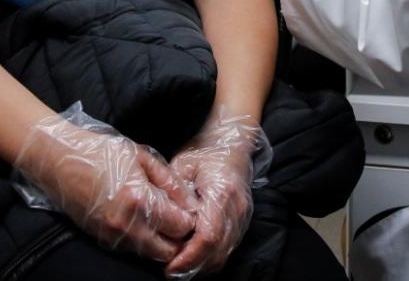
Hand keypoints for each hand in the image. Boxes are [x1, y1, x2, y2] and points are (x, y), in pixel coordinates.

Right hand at [12, 105, 197, 261]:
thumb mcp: (141, 157)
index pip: (181, 226)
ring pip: (153, 255)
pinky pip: (135, 251)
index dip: (191, 217)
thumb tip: (191, 203)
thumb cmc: (100, 152)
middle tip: (180, 217)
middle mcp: (127, 225)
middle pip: (170, 250)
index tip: (190, 207)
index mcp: (139, 200)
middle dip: (180, 236)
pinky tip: (146, 222)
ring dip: (164, 242)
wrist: (59, 160)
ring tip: (165, 218)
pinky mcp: (103, 240)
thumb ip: (170, 182)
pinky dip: (146, 242)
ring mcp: (113, 236)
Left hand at [165, 112, 269, 277]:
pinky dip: (211, 258)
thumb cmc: (204, 150)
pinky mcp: (242, 221)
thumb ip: (175, 193)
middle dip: (193, 267)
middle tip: (170, 272)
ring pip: (224, 254)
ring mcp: (242, 217)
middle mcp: (237, 208)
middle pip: (218, 252)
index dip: (189, 256)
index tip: (170, 265)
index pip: (208, 236)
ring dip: (202, 266)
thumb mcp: (183, 165)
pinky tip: (193, 258)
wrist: (231, 142)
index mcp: (222, 192)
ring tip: (179, 268)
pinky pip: (228, 248)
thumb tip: (165, 222)